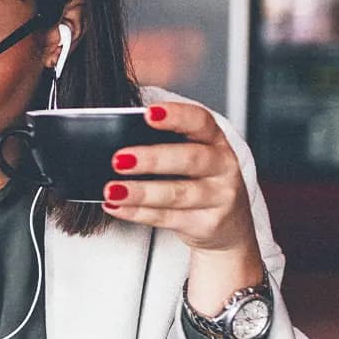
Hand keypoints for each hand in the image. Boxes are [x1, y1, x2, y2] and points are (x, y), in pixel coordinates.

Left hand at [104, 102, 265, 309]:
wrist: (227, 224)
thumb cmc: (197, 179)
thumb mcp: (190, 156)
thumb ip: (161, 144)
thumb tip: (112, 139)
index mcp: (215, 140)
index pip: (200, 122)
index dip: (176, 116)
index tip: (148, 113)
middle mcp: (222, 166)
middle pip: (190, 159)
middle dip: (153, 159)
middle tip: (119, 159)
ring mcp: (218, 197)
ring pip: (177, 194)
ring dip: (141, 192)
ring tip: (112, 190)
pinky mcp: (206, 223)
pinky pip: (167, 218)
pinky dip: (137, 213)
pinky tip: (116, 207)